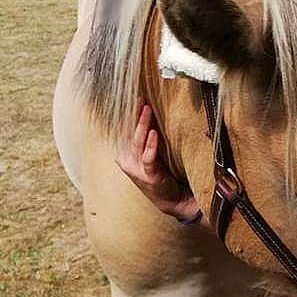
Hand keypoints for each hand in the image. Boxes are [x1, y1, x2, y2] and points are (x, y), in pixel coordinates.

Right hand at [115, 99, 201, 221]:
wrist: (171, 198)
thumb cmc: (160, 173)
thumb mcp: (149, 154)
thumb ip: (146, 138)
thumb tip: (149, 113)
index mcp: (125, 154)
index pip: (126, 130)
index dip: (130, 114)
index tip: (135, 98)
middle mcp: (127, 161)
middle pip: (129, 133)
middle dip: (134, 115)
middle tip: (140, 98)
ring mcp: (136, 169)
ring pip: (137, 142)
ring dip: (142, 124)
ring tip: (147, 109)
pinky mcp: (148, 175)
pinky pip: (148, 157)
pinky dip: (151, 144)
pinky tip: (154, 133)